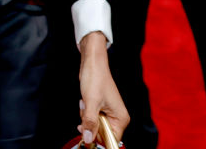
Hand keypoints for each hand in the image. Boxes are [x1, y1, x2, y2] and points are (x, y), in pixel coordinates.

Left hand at [77, 32, 127, 146]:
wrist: (92, 63)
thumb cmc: (95, 79)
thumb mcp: (91, 103)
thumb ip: (90, 123)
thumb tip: (88, 140)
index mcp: (121, 119)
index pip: (111, 140)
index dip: (97, 139)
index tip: (86, 131)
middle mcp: (117, 118)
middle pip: (100, 134)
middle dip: (89, 124)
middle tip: (86, 109)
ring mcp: (109, 114)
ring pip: (94, 126)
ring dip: (86, 116)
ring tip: (86, 102)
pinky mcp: (101, 109)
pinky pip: (91, 118)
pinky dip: (85, 112)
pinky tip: (85, 101)